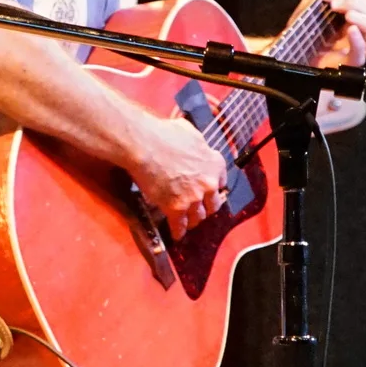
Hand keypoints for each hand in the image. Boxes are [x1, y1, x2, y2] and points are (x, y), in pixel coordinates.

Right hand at [130, 112, 231, 238]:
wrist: (144, 145)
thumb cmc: (164, 134)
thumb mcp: (190, 132)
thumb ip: (198, 144)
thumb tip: (194, 144)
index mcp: (215, 163)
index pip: (221, 182)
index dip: (213, 187)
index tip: (208, 190)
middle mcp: (209, 183)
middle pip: (213, 204)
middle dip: (205, 207)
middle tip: (198, 209)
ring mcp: (193, 198)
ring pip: (198, 217)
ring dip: (193, 220)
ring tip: (187, 222)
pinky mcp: (176, 208)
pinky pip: (180, 226)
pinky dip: (178, 231)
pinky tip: (176, 234)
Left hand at [297, 0, 365, 67]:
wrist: (286, 53)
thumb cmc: (304, 31)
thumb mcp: (311, 3)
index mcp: (353, 18)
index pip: (363, 2)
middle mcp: (358, 34)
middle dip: (356, 4)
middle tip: (333, 3)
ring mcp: (353, 50)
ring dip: (365, 21)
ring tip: (347, 14)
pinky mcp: (345, 65)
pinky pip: (361, 56)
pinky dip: (359, 42)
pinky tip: (351, 30)